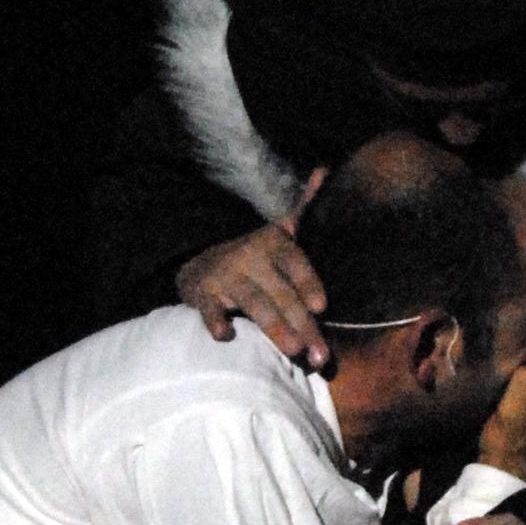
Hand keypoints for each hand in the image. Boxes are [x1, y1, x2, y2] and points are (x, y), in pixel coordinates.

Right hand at [174, 170, 330, 367]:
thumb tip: (325, 170)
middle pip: (281, 294)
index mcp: (274, 243)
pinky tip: (225, 335)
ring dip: (274, 327)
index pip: (296, 263)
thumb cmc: (255, 256)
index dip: (308, 283)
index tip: (321, 306)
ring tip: (292, 351)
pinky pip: (209, 309)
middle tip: (319, 354)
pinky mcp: (202, 294)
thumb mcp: (280, 230)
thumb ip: (304, 207)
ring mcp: (226, 276)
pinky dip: (215, 320)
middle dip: (302, 324)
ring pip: (254, 304)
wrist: (200, 260)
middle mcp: (251, 257)